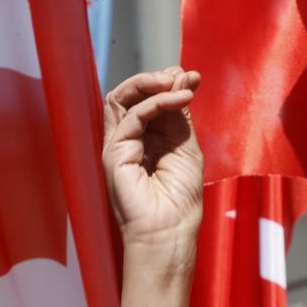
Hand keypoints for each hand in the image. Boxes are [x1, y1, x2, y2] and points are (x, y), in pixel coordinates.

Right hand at [102, 67, 203, 252]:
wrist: (170, 231)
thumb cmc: (180, 200)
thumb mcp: (187, 148)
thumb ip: (181, 116)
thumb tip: (183, 79)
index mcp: (147, 140)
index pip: (151, 102)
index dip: (169, 86)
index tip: (192, 78)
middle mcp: (129, 140)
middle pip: (131, 96)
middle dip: (157, 79)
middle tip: (181, 75)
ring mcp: (118, 145)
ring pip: (121, 99)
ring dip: (150, 84)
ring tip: (177, 81)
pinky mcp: (114, 152)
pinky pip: (131, 116)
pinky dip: (156, 103)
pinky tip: (178, 99)